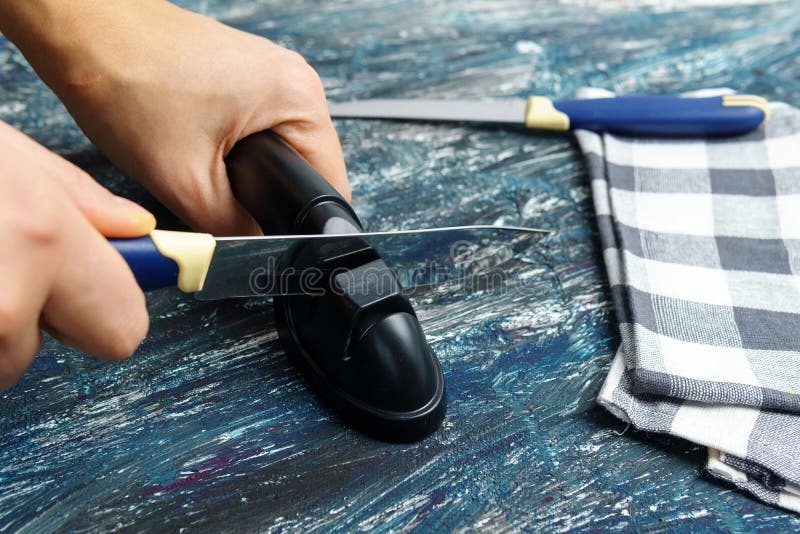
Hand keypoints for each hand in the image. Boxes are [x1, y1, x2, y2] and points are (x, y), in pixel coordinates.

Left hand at [0, 0, 349, 235]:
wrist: (83, 30)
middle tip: (223, 200)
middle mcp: (294, 80)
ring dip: (252, 172)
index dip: (302, 223)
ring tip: (206, 169)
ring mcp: (270, 74)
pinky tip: (201, 149)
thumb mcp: (185, 179)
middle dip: (271, 196)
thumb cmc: (126, 78)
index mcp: (298, 99)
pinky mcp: (245, 76)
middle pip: (307, 168)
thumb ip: (231, 228)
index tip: (274, 237)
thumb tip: (252, 250)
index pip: (329, 184)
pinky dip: (237, 149)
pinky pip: (260, 128)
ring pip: (280, 150)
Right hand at [0, 121, 155, 389]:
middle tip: (3, 265)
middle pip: (42, 349)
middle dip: (31, 318)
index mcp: (43, 241)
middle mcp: (4, 300)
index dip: (109, 310)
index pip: (123, 328)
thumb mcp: (3, 152)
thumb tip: (136, 231)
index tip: (96, 295)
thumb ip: (80, 201)